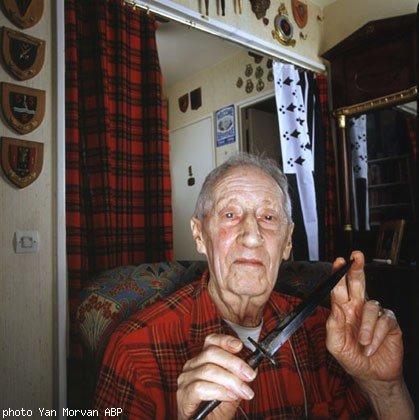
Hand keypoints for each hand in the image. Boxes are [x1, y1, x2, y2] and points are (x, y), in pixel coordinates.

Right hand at [176, 333, 255, 418]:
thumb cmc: (215, 410)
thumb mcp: (232, 391)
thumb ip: (239, 379)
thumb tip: (253, 368)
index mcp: (202, 360)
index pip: (211, 341)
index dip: (225, 340)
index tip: (240, 346)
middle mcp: (191, 366)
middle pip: (211, 353)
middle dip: (234, 363)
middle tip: (250, 376)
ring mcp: (185, 380)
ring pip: (208, 370)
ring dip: (231, 380)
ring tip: (244, 392)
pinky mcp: (183, 395)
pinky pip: (200, 387)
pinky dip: (218, 390)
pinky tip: (229, 396)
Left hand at [326, 251, 402, 383]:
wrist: (371, 375)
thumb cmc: (352, 358)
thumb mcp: (336, 346)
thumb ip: (333, 327)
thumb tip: (334, 308)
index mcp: (343, 310)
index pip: (339, 288)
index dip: (339, 274)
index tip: (339, 262)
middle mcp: (358, 308)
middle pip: (357, 282)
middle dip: (356, 268)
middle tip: (356, 257)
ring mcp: (374, 314)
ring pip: (371, 306)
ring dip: (366, 327)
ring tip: (363, 343)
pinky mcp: (389, 323)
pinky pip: (384, 321)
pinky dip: (376, 336)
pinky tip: (372, 346)